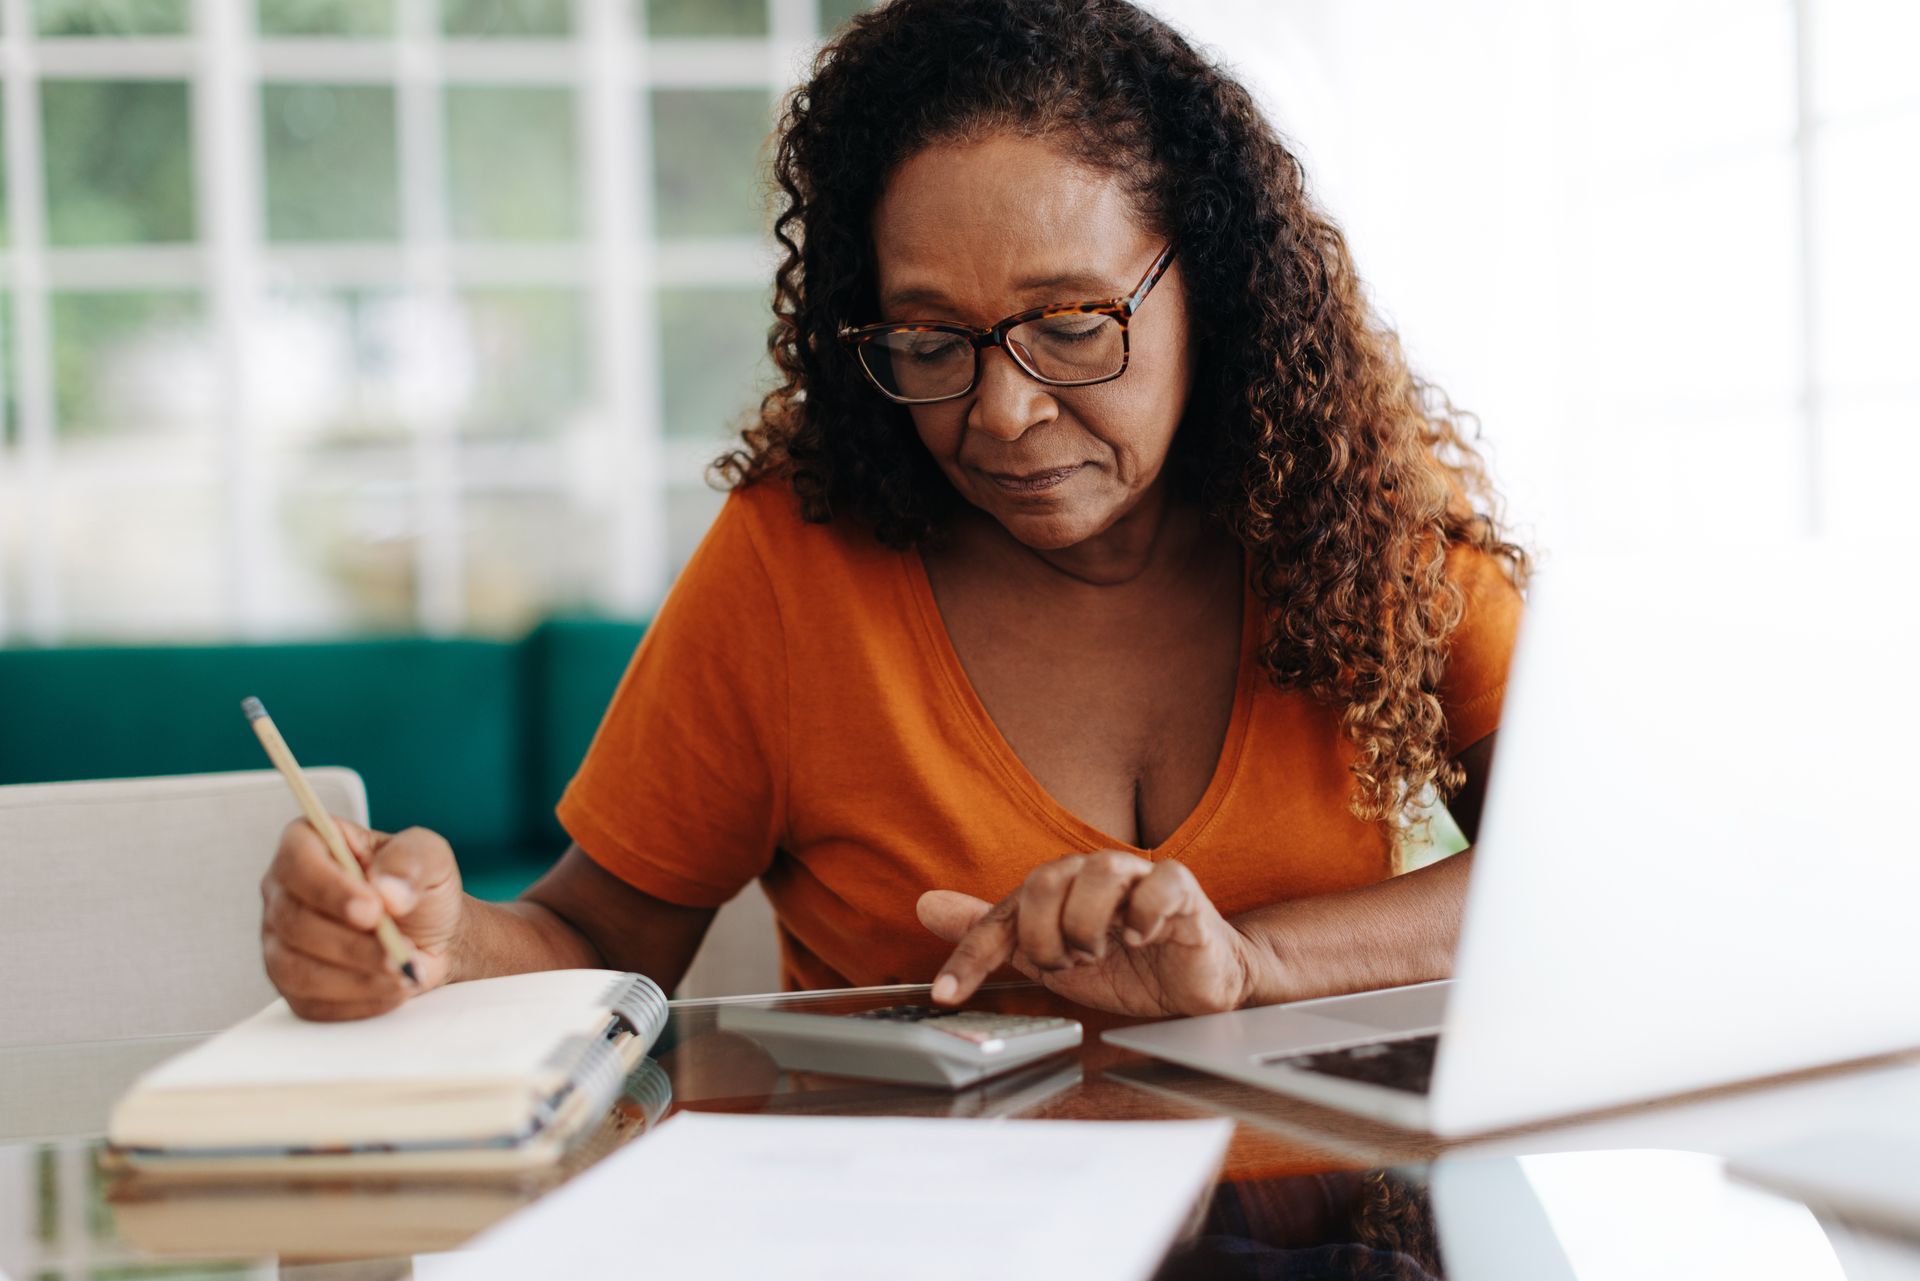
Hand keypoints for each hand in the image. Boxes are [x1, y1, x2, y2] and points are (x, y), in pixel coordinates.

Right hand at [260, 817, 465, 1020]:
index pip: (296, 862)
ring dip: (356, 976)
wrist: (430, 935)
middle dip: (352, 944)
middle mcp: (282, 892)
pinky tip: (391, 990)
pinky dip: (356, 1001)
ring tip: (404, 972)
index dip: (330, 890)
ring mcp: (280, 941)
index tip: (373, 910)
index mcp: (308, 844)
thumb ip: (411, 861)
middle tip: (400, 951)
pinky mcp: (292, 984)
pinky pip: (309, 1002)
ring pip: (296, 968)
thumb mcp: (430, 858)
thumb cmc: (420, 888)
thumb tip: (387, 890)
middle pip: (293, 922)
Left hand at [917, 852, 1255, 1016]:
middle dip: (1045, 939)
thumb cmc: (1124, 965)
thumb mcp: (1048, 957)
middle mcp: (1092, 874)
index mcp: (1058, 887)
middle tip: (1065, 966)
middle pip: (1046, 883)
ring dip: (1089, 927)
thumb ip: (994, 933)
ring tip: (1100, 954)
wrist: (1194, 983)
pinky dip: (1143, 914)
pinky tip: (1138, 939)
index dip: (972, 954)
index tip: (948, 993)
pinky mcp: (1181, 890)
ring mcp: (1138, 878)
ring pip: (1099, 874)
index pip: (1002, 914)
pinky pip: (1159, 884)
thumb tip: (928, 906)